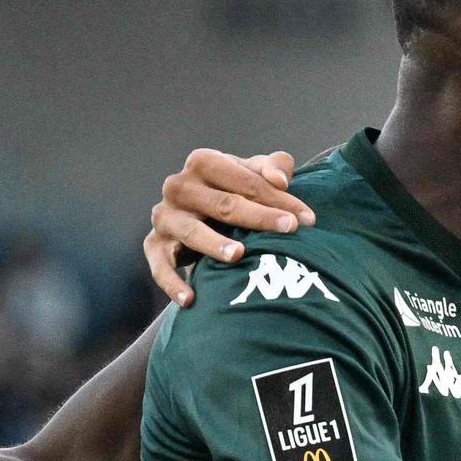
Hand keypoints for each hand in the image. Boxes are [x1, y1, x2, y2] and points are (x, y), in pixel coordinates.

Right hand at [146, 150, 316, 306]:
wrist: (196, 213)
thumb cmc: (234, 191)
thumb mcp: (252, 175)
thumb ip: (273, 167)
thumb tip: (281, 180)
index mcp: (203, 162)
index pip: (245, 180)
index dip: (278, 198)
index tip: (307, 219)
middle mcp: (179, 186)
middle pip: (223, 204)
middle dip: (259, 218)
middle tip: (289, 230)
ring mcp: (164, 216)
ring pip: (191, 231)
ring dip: (213, 244)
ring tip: (239, 255)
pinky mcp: (154, 245)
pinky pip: (159, 266)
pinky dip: (172, 283)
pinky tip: (190, 299)